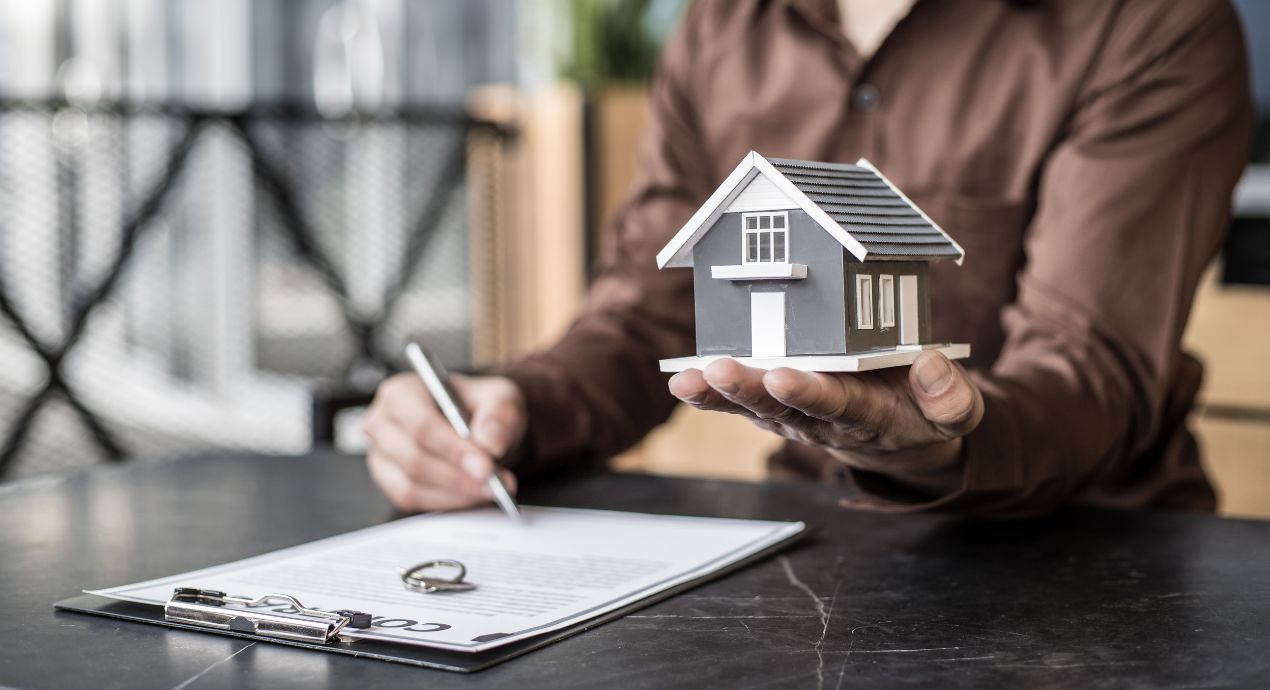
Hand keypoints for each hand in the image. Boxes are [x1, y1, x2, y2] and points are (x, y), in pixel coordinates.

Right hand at [362, 373, 526, 511]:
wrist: (475, 428)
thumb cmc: (480, 408)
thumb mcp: (499, 398)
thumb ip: (498, 415)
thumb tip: (490, 443)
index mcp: (402, 392)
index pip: (420, 423)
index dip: (452, 448)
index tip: (485, 466)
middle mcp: (382, 421)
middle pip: (413, 457)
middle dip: (457, 475)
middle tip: (493, 483)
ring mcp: (380, 454)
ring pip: (410, 484)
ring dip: (455, 492)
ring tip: (490, 489)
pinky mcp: (388, 481)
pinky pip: (411, 500)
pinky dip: (445, 501)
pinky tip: (471, 495)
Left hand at [667, 351, 983, 494]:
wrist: (902, 440)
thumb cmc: (925, 413)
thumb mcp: (957, 413)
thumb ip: (953, 399)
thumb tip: (931, 366)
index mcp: (871, 417)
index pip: (840, 406)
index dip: (811, 393)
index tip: (783, 377)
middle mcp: (826, 420)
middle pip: (784, 408)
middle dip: (750, 390)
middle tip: (719, 371)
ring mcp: (798, 416)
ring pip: (756, 406)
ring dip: (720, 394)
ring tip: (686, 380)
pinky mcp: (780, 407)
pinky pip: (745, 401)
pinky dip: (712, 393)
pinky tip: (683, 381)